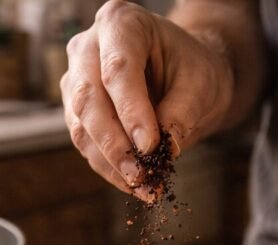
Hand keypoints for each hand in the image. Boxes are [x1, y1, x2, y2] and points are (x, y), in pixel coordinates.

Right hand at [60, 0, 234, 199]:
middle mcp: (88, 46)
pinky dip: (109, 168)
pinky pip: (86, 144)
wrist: (185, 75)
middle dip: (114, 144)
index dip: (130, 110)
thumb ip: (182, 111)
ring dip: (110, 163)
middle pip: (89, 98)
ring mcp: (76, 78)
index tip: (150, 146)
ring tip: (143, 187)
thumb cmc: (193, 69)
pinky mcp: (76, 110)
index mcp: (121, 23)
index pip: (117, 68)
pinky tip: (134, 185)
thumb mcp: (201, 83)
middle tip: (140, 175)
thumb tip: (164, 149)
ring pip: (81, 126)